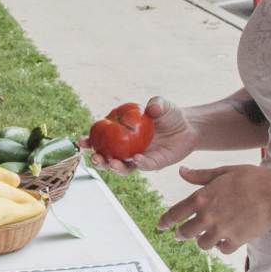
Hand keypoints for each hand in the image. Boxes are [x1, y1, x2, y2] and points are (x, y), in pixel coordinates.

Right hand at [80, 96, 198, 173]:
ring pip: (123, 167)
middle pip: (108, 158)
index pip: (101, 139)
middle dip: (99, 160)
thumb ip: (155, 104)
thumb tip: (150, 108)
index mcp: (121, 134)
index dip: (90, 142)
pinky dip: (139, 164)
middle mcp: (127, 149)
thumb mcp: (161, 105)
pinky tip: (136, 159)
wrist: (188, 126)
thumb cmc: (169, 114)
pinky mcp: (154, 163)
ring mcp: (139, 158)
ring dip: (115, 167)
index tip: (82, 141)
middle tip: (95, 158)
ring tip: (112, 163)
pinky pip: (144, 166)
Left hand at [157, 164, 270, 253]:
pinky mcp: (235, 240)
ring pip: (202, 244)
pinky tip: (226, 240)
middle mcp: (207, 216)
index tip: (161, 227)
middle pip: (185, 233)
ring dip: (203, 241)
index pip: (175, 213)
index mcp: (201, 198)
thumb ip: (200, 176)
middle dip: (183, 234)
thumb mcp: (223, 171)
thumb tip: (182, 171)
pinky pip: (222, 249)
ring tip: (209, 236)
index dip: (166, 222)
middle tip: (183, 234)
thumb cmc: (250, 178)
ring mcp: (221, 230)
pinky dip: (222, 246)